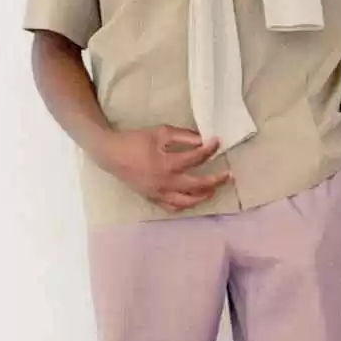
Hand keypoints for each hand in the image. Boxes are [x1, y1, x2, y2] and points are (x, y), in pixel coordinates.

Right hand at [99, 125, 230, 212]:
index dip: (209, 149)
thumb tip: (202, 140)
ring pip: (187, 201)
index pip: (196, 158)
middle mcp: (166, 182)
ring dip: (203, 195)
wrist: (111, 154)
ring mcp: (159, 193)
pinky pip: (173, 207)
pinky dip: (185, 204)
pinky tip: (193, 198)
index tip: (217, 141)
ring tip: (213, 188)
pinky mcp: (153, 198)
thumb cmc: (135, 140)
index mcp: (167, 164)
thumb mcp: (160, 132)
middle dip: (216, 180)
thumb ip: (183, 136)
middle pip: (198, 185)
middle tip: (228, 175)